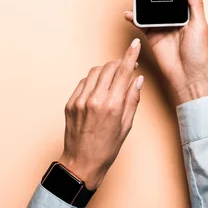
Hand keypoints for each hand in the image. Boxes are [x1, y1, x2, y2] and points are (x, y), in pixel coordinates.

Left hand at [59, 39, 143, 189]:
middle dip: (119, 64)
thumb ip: (132, 99)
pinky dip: (93, 81)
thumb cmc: (106, 148)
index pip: (123, 72)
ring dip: (106, 71)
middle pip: (108, 68)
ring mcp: (80, 100)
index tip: (135, 45)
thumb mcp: (126, 125)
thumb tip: (137, 79)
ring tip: (112, 80)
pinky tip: (99, 89)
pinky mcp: (70, 103)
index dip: (130, 55)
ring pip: (94, 72)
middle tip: (127, 68)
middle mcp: (95, 99)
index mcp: (112, 106)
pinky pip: (83, 82)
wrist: (82, 163)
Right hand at [122, 0, 207, 104]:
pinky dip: (132, 16)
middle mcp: (172, 15)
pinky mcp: (151, 35)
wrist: (189, 76)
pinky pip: (140, 22)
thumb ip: (194, 3)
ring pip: (145, 6)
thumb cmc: (199, 53)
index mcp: (186, 10)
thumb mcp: (200, 25)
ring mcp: (161, 24)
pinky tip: (128, 12)